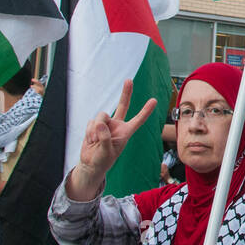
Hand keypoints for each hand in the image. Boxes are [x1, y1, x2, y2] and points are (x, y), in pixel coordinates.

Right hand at [72, 80, 156, 196]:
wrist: (90, 164)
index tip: (154, 100)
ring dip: (96, 128)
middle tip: (129, 80)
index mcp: (126, 132)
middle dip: (125, 93)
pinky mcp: (95, 124)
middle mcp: (117, 125)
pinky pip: (91, 122)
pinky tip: (91, 140)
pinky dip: (89, 131)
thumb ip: (104, 138)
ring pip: (101, 116)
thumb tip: (101, 123)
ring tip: (95, 141)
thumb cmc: (102, 161)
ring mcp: (106, 124)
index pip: (138, 120)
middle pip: (123, 106)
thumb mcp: (106, 152)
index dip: (146, 111)